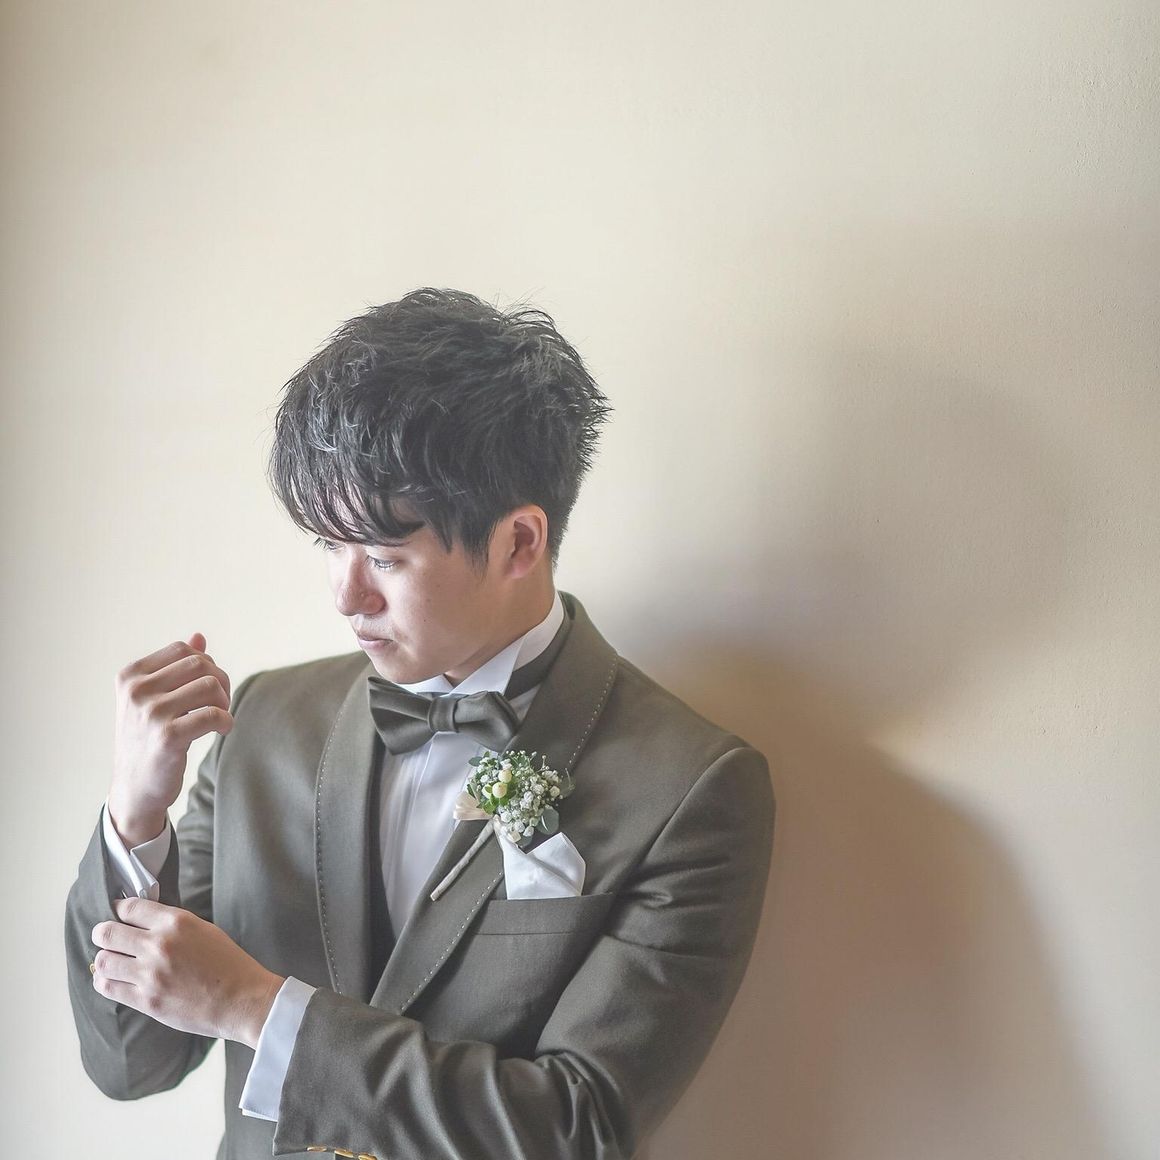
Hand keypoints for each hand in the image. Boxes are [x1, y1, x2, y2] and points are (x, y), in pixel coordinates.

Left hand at [90, 897, 284, 1048]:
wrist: (240, 999)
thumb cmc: (227, 963)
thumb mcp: (203, 929)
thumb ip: (171, 925)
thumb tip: (143, 923)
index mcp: (176, 922)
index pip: (129, 907)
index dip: (118, 909)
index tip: (116, 914)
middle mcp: (159, 944)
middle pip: (107, 932)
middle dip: (102, 933)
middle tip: (105, 937)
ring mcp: (150, 974)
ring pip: (102, 961)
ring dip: (104, 959)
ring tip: (111, 960)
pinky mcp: (146, 1000)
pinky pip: (108, 987)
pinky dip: (104, 981)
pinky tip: (112, 979)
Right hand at [109, 632, 233, 843]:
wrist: (135, 790)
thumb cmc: (147, 740)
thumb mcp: (153, 699)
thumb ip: (175, 667)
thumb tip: (199, 636)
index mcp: (130, 676)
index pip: (184, 650)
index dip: (206, 665)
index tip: (207, 688)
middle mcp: (136, 691)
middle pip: (200, 664)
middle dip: (219, 681)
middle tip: (219, 703)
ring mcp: (150, 713)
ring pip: (210, 686)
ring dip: (224, 702)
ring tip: (219, 717)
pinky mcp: (168, 737)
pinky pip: (214, 715)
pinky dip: (226, 721)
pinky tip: (222, 730)